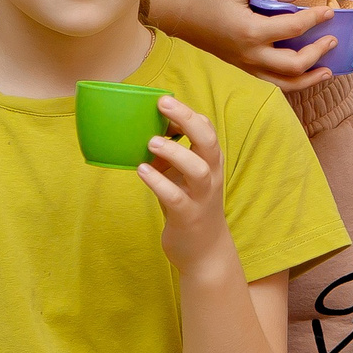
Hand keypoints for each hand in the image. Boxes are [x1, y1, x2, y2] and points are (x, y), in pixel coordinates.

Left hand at [140, 97, 234, 276]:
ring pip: (197, 169)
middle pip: (209, 142)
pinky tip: (142, 170)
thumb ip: (169, 155)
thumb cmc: (189, 206)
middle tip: (163, 104)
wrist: (203, 251)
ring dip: (175, 152)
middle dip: (188, 120)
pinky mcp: (188, 216)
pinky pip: (175, 197)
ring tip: (151, 141)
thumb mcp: (181, 177)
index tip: (165, 101)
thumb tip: (143, 129)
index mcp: (210, 163)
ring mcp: (202, 197)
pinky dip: (158, 182)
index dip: (189, 113)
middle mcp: (211, 176)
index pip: (208, 130)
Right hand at [157, 0, 339, 89]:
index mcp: (251, 31)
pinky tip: (307, 75)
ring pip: (285, 83)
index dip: (315, 19)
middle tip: (333, 39)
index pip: (293, 28)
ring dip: (310, 79)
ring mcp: (249, 66)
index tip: (329, 12)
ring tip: (328, 72)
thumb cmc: (214, 0)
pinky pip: (274, 83)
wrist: (187, 21)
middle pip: (294, 64)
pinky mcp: (247, 70)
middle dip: (317, 53)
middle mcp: (252, 54)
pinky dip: (294, 82)